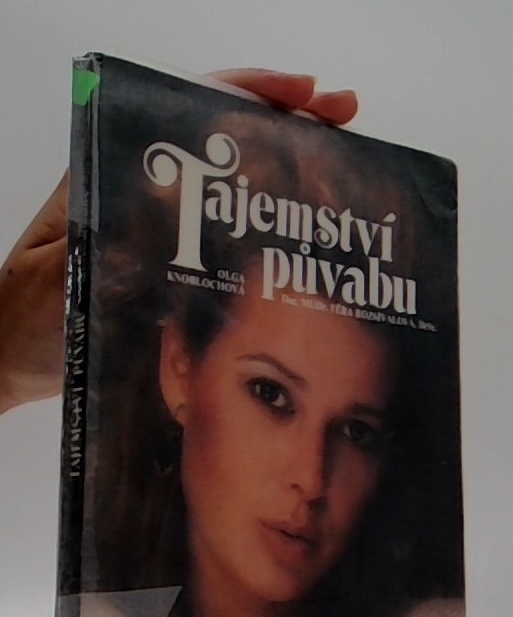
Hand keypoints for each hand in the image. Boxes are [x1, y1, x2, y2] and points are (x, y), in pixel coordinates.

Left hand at [0, 69, 356, 412]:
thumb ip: (116, 244)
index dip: (254, 91)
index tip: (308, 93)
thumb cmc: (26, 320)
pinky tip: (294, 230)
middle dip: (286, 117)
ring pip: (226, 176)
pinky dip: (260, 217)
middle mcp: (137, 185)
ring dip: (282, 163)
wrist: (6, 354)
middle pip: (220, 131)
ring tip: (340, 159)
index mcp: (112, 172)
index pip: (190, 104)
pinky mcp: (159, 253)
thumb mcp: (70, 278)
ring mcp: (151, 218)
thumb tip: (185, 206)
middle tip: (345, 119)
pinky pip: (219, 222)